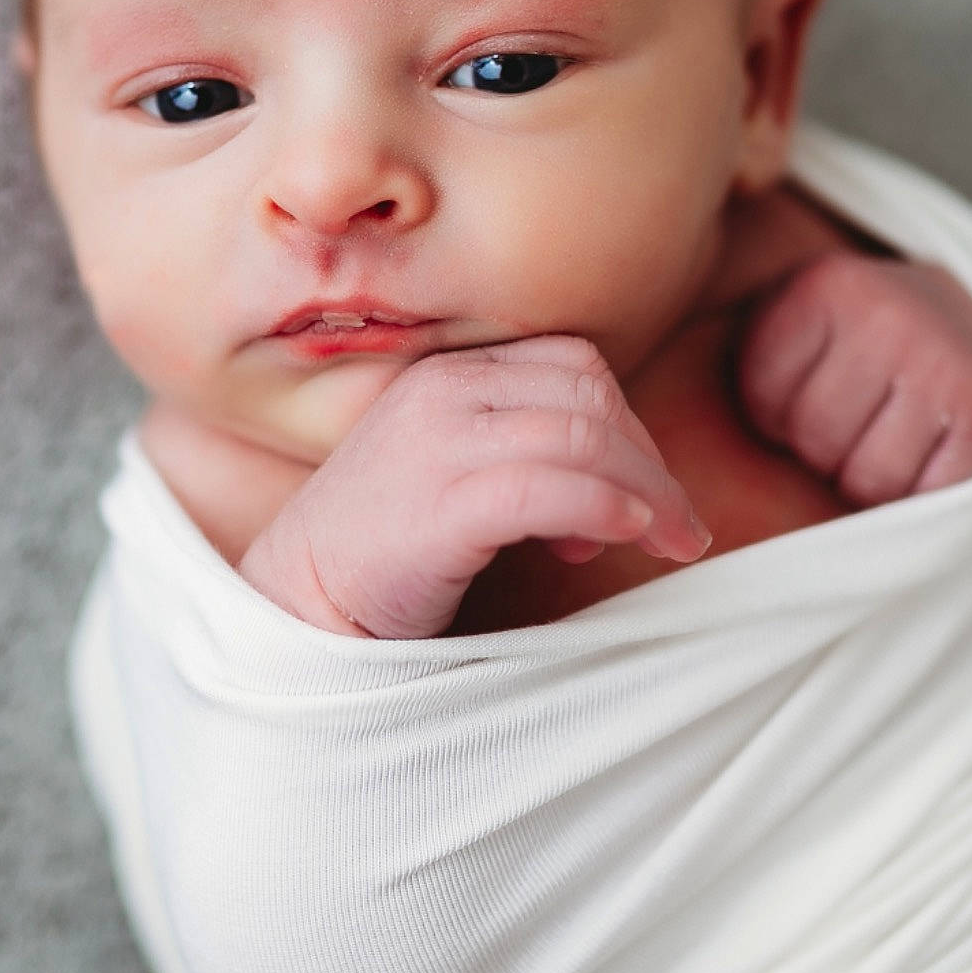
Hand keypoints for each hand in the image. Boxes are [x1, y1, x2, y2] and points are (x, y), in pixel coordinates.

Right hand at [238, 335, 711, 639]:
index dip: (627, 422)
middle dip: (650, 457)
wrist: (292, 609)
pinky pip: (551, 487)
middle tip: (679, 526)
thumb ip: (517, 452)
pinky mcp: (440, 504)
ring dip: (647, 491)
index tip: (642, 492)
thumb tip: (616, 486)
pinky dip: (607, 507)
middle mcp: (443, 391)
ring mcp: (438, 443)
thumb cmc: (382, 555)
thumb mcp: (448, 474)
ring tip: (670, 543)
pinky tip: (628, 538)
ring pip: (582, 435)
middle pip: (589, 392)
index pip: (573, 363)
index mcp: (447, 373)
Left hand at [737, 253, 971, 504]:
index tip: (799, 395)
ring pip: (868, 477)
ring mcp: (941, 364)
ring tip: (872, 436)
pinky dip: (910, 493)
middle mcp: (885, 317)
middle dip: (818, 450)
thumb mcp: (785, 317)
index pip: (764, 402)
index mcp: (821, 287)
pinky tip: (913, 453)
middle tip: (842, 421)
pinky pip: (924, 494)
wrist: (950, 316)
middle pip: (816, 440)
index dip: (774, 418)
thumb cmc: (842, 338)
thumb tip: (672, 450)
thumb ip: (727, 352)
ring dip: (862, 476)